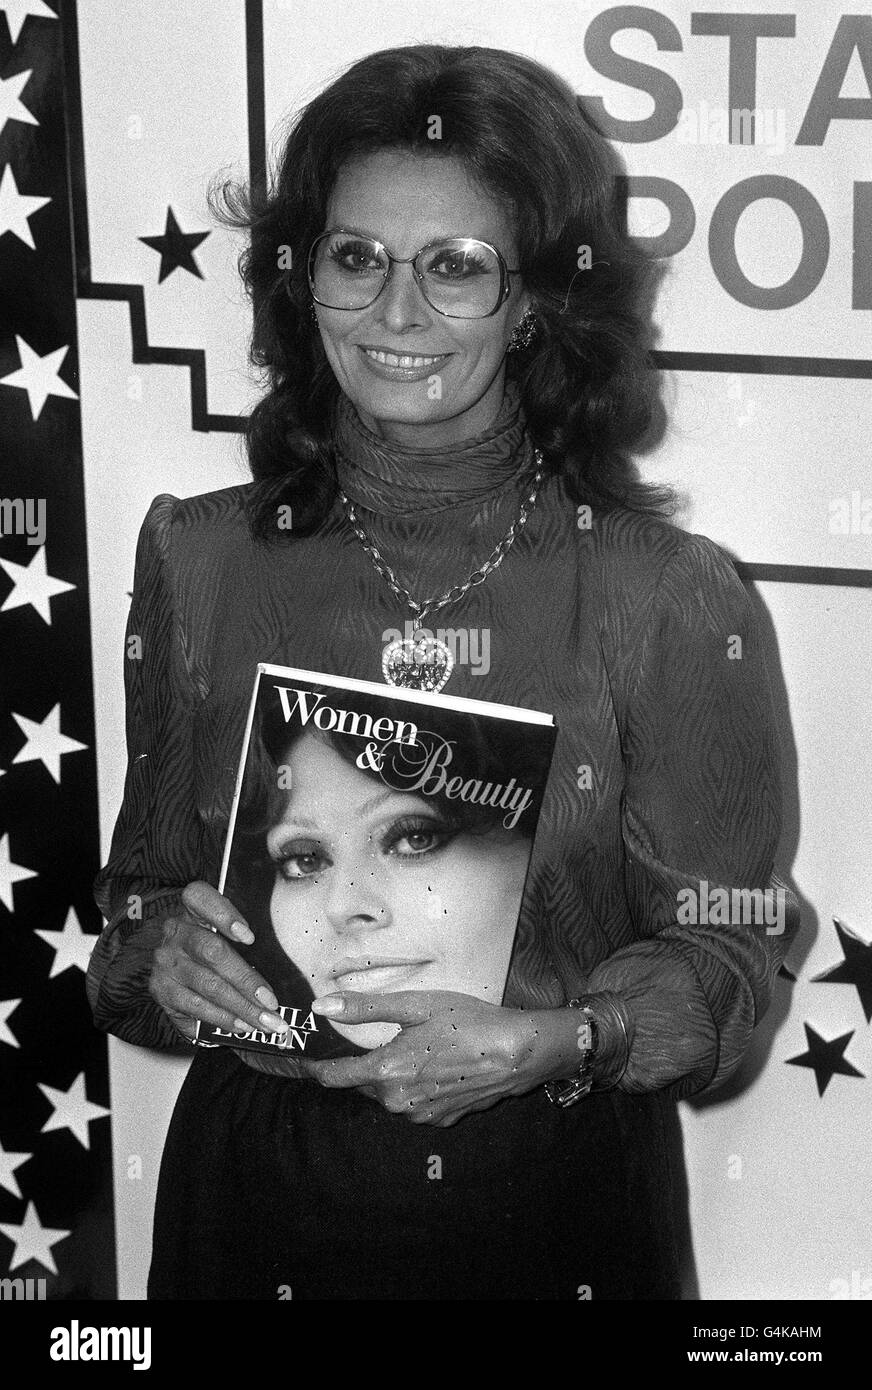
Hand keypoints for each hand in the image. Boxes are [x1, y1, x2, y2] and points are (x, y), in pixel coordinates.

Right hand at [149, 881, 290, 1049]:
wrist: (179, 978)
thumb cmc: (213, 953)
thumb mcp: (225, 937)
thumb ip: (245, 942)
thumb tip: (284, 967)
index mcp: (192, 909)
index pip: (198, 897)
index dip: (223, 914)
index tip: (249, 936)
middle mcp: (175, 932)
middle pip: (212, 951)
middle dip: (247, 979)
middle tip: (272, 1001)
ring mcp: (166, 962)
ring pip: (208, 985)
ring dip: (242, 1006)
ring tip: (266, 1020)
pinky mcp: (162, 990)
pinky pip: (197, 1006)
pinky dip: (224, 1018)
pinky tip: (243, 1025)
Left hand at [300, 990, 579, 1126]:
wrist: (518, 1053)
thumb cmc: (468, 1021)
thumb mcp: (415, 1005)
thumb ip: (364, 1008)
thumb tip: (321, 1006)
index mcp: (385, 1071)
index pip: (333, 1076)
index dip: (312, 1069)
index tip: (298, 1062)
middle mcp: (397, 1101)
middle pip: (362, 1085)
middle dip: (361, 1066)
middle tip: (372, 1040)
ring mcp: (420, 1115)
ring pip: (389, 1095)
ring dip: (391, 1076)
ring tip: (416, 1048)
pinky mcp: (442, 1120)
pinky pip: (415, 1103)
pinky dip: (417, 1087)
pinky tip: (438, 1064)